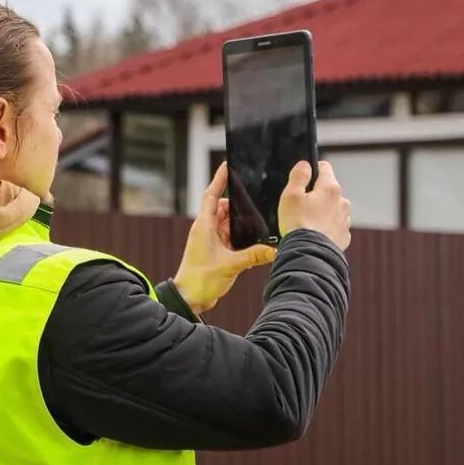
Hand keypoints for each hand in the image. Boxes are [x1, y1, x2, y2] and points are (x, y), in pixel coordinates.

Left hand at [173, 162, 276, 314]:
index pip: (211, 195)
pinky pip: (230, 237)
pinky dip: (240, 237)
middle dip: (238, 204)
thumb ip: (253, 256)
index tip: (227, 165)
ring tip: (258, 220)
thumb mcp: (230, 265)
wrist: (190, 299)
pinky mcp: (216, 251)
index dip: (219, 180)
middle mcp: (206, 230)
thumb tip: (274, 249)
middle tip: (255, 199)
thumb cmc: (200, 280)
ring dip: (241, 223)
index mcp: (204, 226)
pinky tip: (254, 240)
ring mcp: (211, 240)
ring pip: (228, 223)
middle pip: (224, 208)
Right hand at [278, 160, 351, 250]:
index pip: (325, 167)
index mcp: (330, 188)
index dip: (313, 169)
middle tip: (301, 206)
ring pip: (333, 209)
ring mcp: (344, 220)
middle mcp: (342, 202)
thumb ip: (299, 176)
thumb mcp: (290, 195)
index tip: (306, 176)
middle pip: (328, 190)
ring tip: (307, 222)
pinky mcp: (343, 236)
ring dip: (323, 212)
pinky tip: (315, 233)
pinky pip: (335, 226)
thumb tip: (305, 165)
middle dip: (317, 195)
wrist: (308, 255)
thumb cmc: (299, 226)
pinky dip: (326, 228)